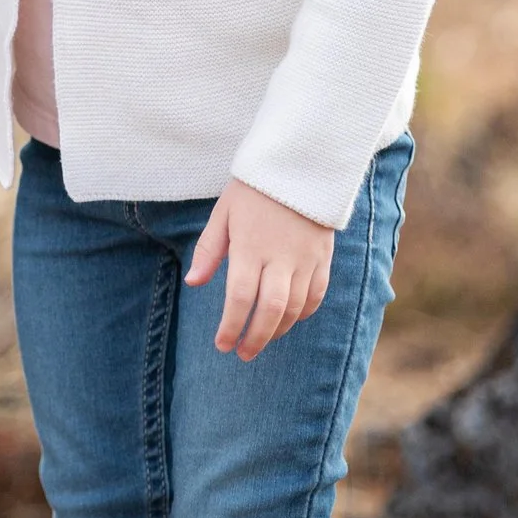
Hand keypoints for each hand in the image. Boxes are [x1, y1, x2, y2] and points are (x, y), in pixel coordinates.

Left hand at [184, 178, 334, 360]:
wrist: (301, 164)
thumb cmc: (254, 190)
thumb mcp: (223, 212)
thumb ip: (209, 250)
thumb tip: (194, 283)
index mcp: (250, 246)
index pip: (240, 298)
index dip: (230, 326)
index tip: (222, 345)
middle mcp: (280, 257)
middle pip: (270, 311)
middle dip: (255, 338)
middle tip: (242, 353)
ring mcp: (305, 259)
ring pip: (294, 308)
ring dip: (277, 330)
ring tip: (261, 339)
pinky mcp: (323, 258)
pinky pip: (316, 295)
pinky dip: (303, 314)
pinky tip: (288, 320)